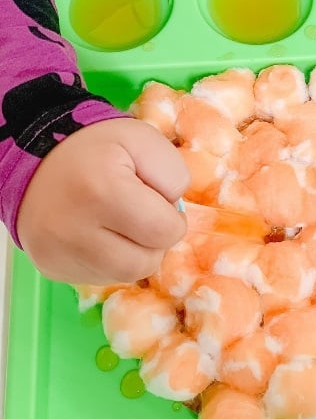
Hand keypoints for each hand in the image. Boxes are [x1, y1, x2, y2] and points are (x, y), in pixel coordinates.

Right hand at [17, 119, 189, 284]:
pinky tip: (99, 236)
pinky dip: (110, 261)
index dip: (172, 219)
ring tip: (121, 225)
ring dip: (135, 254)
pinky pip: (100, 278)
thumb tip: (174, 215)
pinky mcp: (51, 267)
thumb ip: (173, 174)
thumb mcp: (143, 140)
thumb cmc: (99, 149)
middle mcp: (74, 229)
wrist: (38, 159)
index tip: (156, 202)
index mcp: (102, 190)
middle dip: (154, 241)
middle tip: (140, 215)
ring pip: (125, 276)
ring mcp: (58, 253)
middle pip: (146, 263)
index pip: (165, 232)